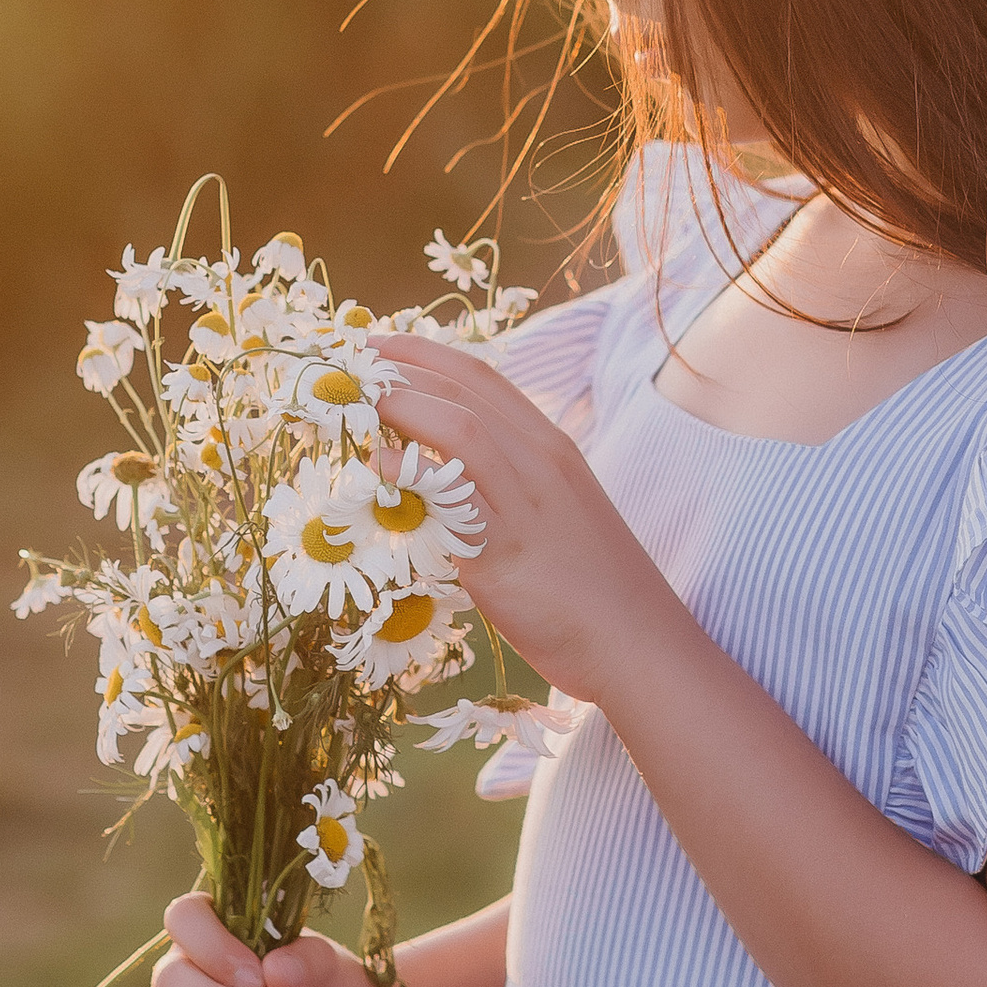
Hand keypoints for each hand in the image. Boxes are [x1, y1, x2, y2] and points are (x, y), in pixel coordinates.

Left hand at [371, 334, 684, 700]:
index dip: (423, 353)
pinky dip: (410, 476)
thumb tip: (439, 470)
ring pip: (461, 428)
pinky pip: (451, 503)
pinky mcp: (505, 556)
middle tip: (349, 364)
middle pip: (463, 391)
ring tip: (357, 400)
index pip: (482, 377)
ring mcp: (526, 506)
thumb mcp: (555, 512)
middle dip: (400, 367)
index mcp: (553, 448)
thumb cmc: (593, 585)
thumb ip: (505, 483)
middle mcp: (542, 463)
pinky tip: (376, 470)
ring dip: (402, 404)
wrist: (637, 643)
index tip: (378, 344)